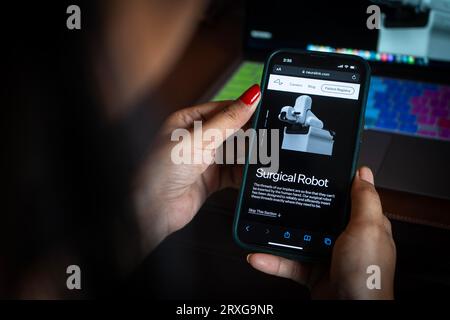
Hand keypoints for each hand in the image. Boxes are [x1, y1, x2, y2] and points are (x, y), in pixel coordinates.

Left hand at [133, 84, 260, 255]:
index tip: (265, 108)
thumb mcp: (199, 138)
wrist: (152, 210)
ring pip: (235, 153)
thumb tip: (251, 98)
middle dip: (249, 134)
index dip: (244, 109)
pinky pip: (234, 173)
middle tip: (268, 135)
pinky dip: (245, 173)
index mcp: (188, 121)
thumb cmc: (160, 171)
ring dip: (248, 154)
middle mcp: (197, 139)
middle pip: (232, 131)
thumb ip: (228, 119)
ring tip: (263, 153)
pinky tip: (252, 171)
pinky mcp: (211, 180)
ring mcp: (204, 160)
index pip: (223, 109)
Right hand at [247, 167, 395, 298]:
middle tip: (280, 196)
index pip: (347, 198)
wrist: (349, 312)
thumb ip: (364, 201)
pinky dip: (272, 261)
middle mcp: (345, 239)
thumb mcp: (367, 229)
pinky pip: (288, 263)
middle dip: (298, 210)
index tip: (311, 172)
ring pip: (298, 239)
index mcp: (362, 225)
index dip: (331, 185)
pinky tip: (258, 256)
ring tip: (262, 227)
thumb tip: (363, 173)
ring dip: (278, 237)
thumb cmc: (367, 274)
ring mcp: (327, 255)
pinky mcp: (312, 272)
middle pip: (318, 216)